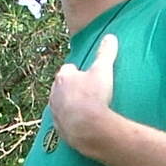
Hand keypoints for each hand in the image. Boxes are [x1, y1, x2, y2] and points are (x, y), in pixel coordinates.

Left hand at [50, 33, 118, 152]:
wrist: (88, 128)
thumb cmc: (94, 96)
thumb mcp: (103, 70)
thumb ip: (106, 53)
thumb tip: (110, 37)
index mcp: (63, 77)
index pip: (68, 69)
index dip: (78, 71)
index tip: (87, 74)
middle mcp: (55, 94)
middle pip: (62, 87)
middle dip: (72, 88)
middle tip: (87, 91)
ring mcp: (55, 112)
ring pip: (60, 105)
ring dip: (69, 105)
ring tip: (85, 108)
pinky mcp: (59, 129)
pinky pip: (64, 122)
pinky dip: (71, 121)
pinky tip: (82, 123)